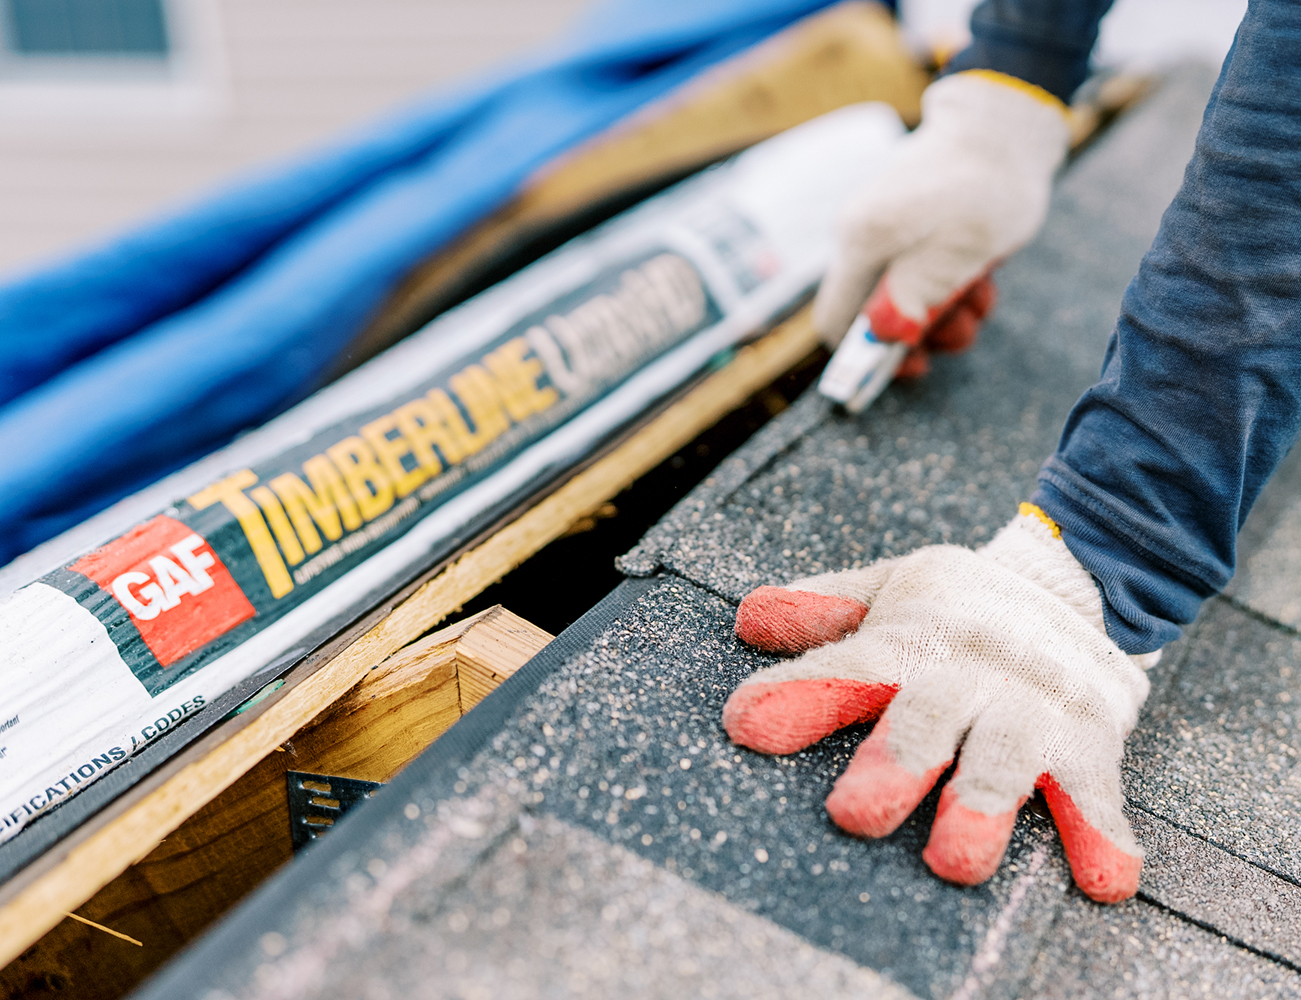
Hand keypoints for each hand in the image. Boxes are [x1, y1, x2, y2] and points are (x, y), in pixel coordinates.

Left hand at [722, 505, 1152, 902]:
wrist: (1076, 585)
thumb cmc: (960, 609)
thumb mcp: (891, 590)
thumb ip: (824, 610)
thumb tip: (749, 618)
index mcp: (910, 638)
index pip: (844, 664)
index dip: (798, 693)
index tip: (746, 723)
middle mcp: (967, 672)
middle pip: (927, 716)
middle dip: (894, 762)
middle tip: (855, 813)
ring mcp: (1029, 709)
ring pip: (1004, 759)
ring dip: (982, 807)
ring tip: (954, 859)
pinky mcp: (1086, 742)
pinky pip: (1094, 792)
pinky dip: (1100, 835)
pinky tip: (1105, 879)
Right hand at [813, 71, 1068, 376]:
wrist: (1009, 118)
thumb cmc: (988, 185)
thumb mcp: (959, 255)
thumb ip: (914, 299)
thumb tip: (884, 338)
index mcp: (863, 240)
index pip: (834, 321)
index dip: (865, 356)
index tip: (914, 365)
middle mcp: (861, 233)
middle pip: (873, 311)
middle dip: (922, 330)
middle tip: (965, 330)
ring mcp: (884, 224)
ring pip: (902, 292)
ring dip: (945, 309)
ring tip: (983, 298)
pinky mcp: (908, 219)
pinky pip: (918, 266)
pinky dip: (949, 281)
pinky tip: (983, 275)